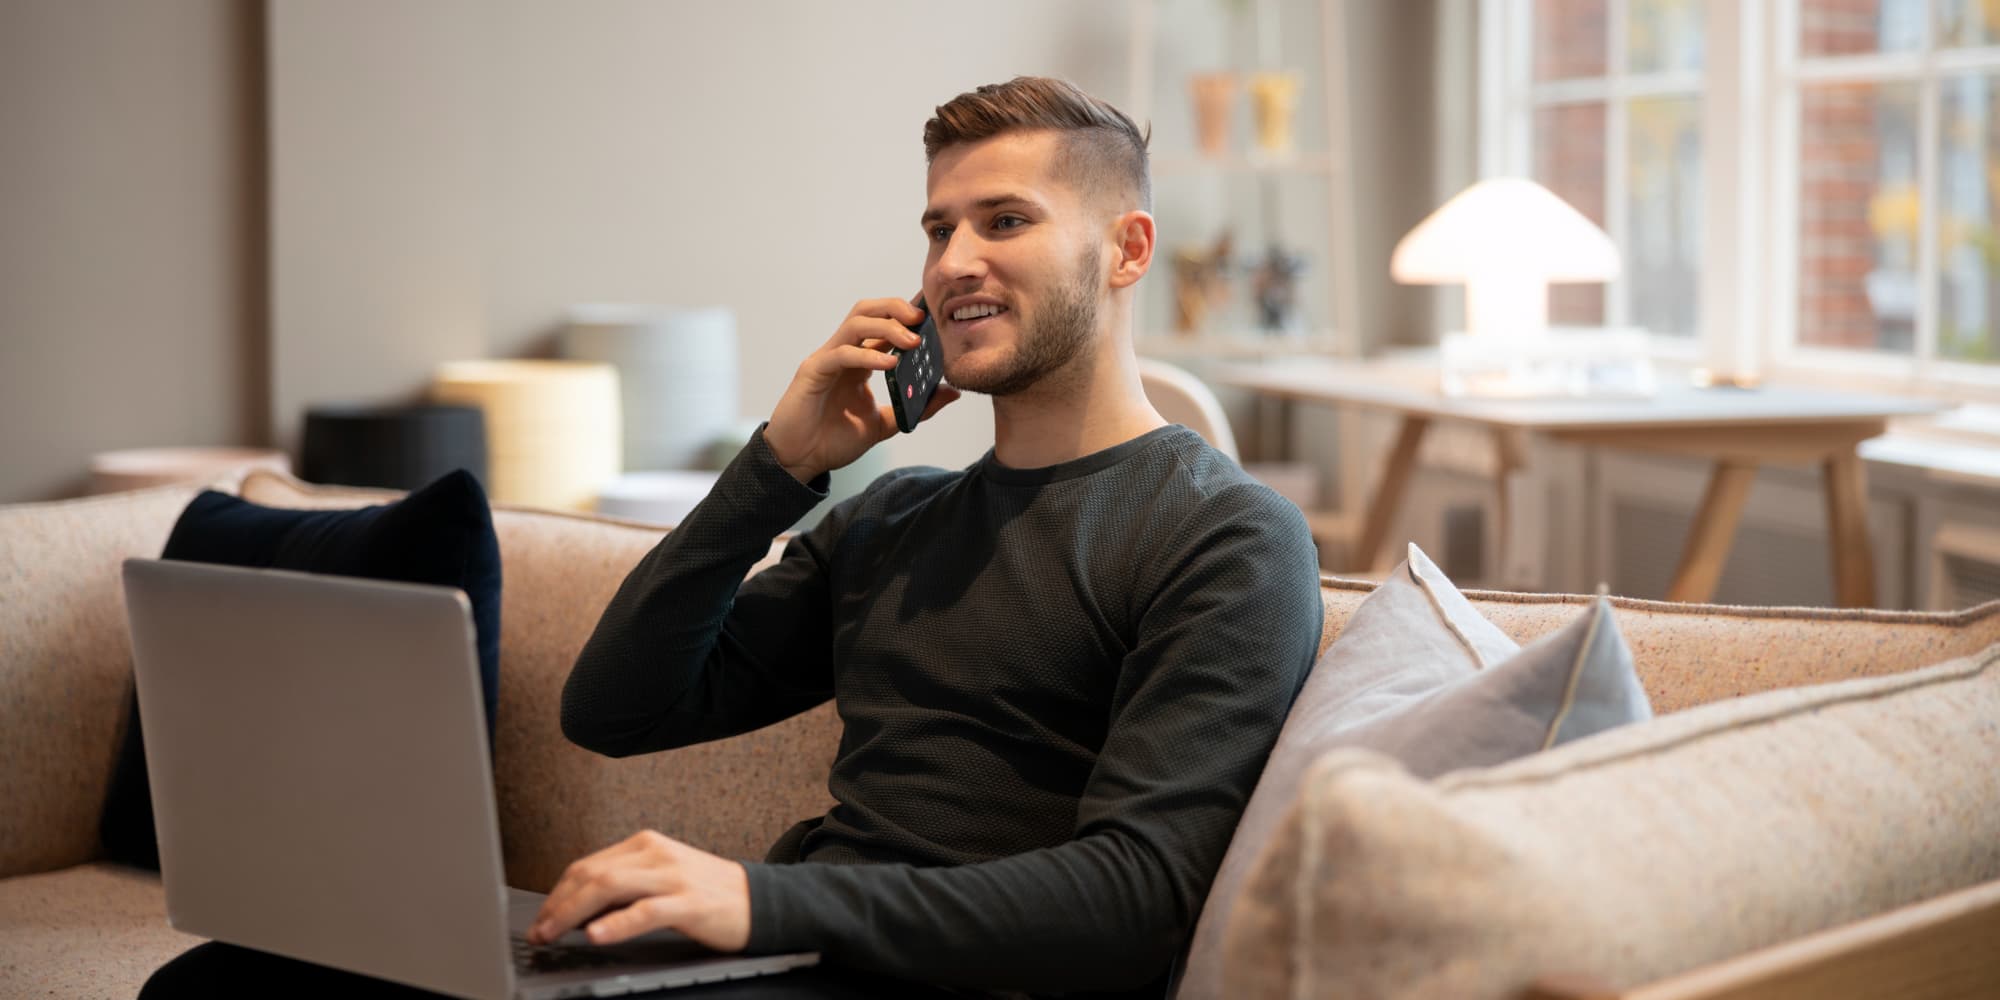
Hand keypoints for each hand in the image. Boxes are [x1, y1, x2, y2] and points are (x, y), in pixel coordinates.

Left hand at [527, 830, 751, 951]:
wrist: (759, 899)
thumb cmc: (707, 892)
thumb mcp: (661, 878)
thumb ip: (625, 886)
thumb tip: (578, 910)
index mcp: (645, 845)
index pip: (587, 865)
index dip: (557, 893)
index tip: (541, 918)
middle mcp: (655, 855)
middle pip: (591, 874)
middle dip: (557, 905)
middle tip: (539, 931)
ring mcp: (672, 877)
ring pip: (610, 887)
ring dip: (572, 913)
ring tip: (554, 934)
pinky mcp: (689, 903)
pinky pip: (645, 911)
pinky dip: (615, 924)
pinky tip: (596, 935)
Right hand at [763, 295, 960, 483]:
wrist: (800, 461)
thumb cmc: (833, 440)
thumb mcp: (885, 424)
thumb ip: (916, 408)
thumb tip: (951, 392)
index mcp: (859, 361)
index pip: (883, 324)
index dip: (906, 316)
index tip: (933, 318)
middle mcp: (843, 353)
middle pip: (867, 311)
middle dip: (895, 308)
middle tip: (922, 320)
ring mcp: (826, 359)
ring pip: (855, 324)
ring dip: (886, 327)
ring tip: (911, 342)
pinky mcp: (813, 372)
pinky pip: (842, 354)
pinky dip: (867, 356)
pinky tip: (889, 365)